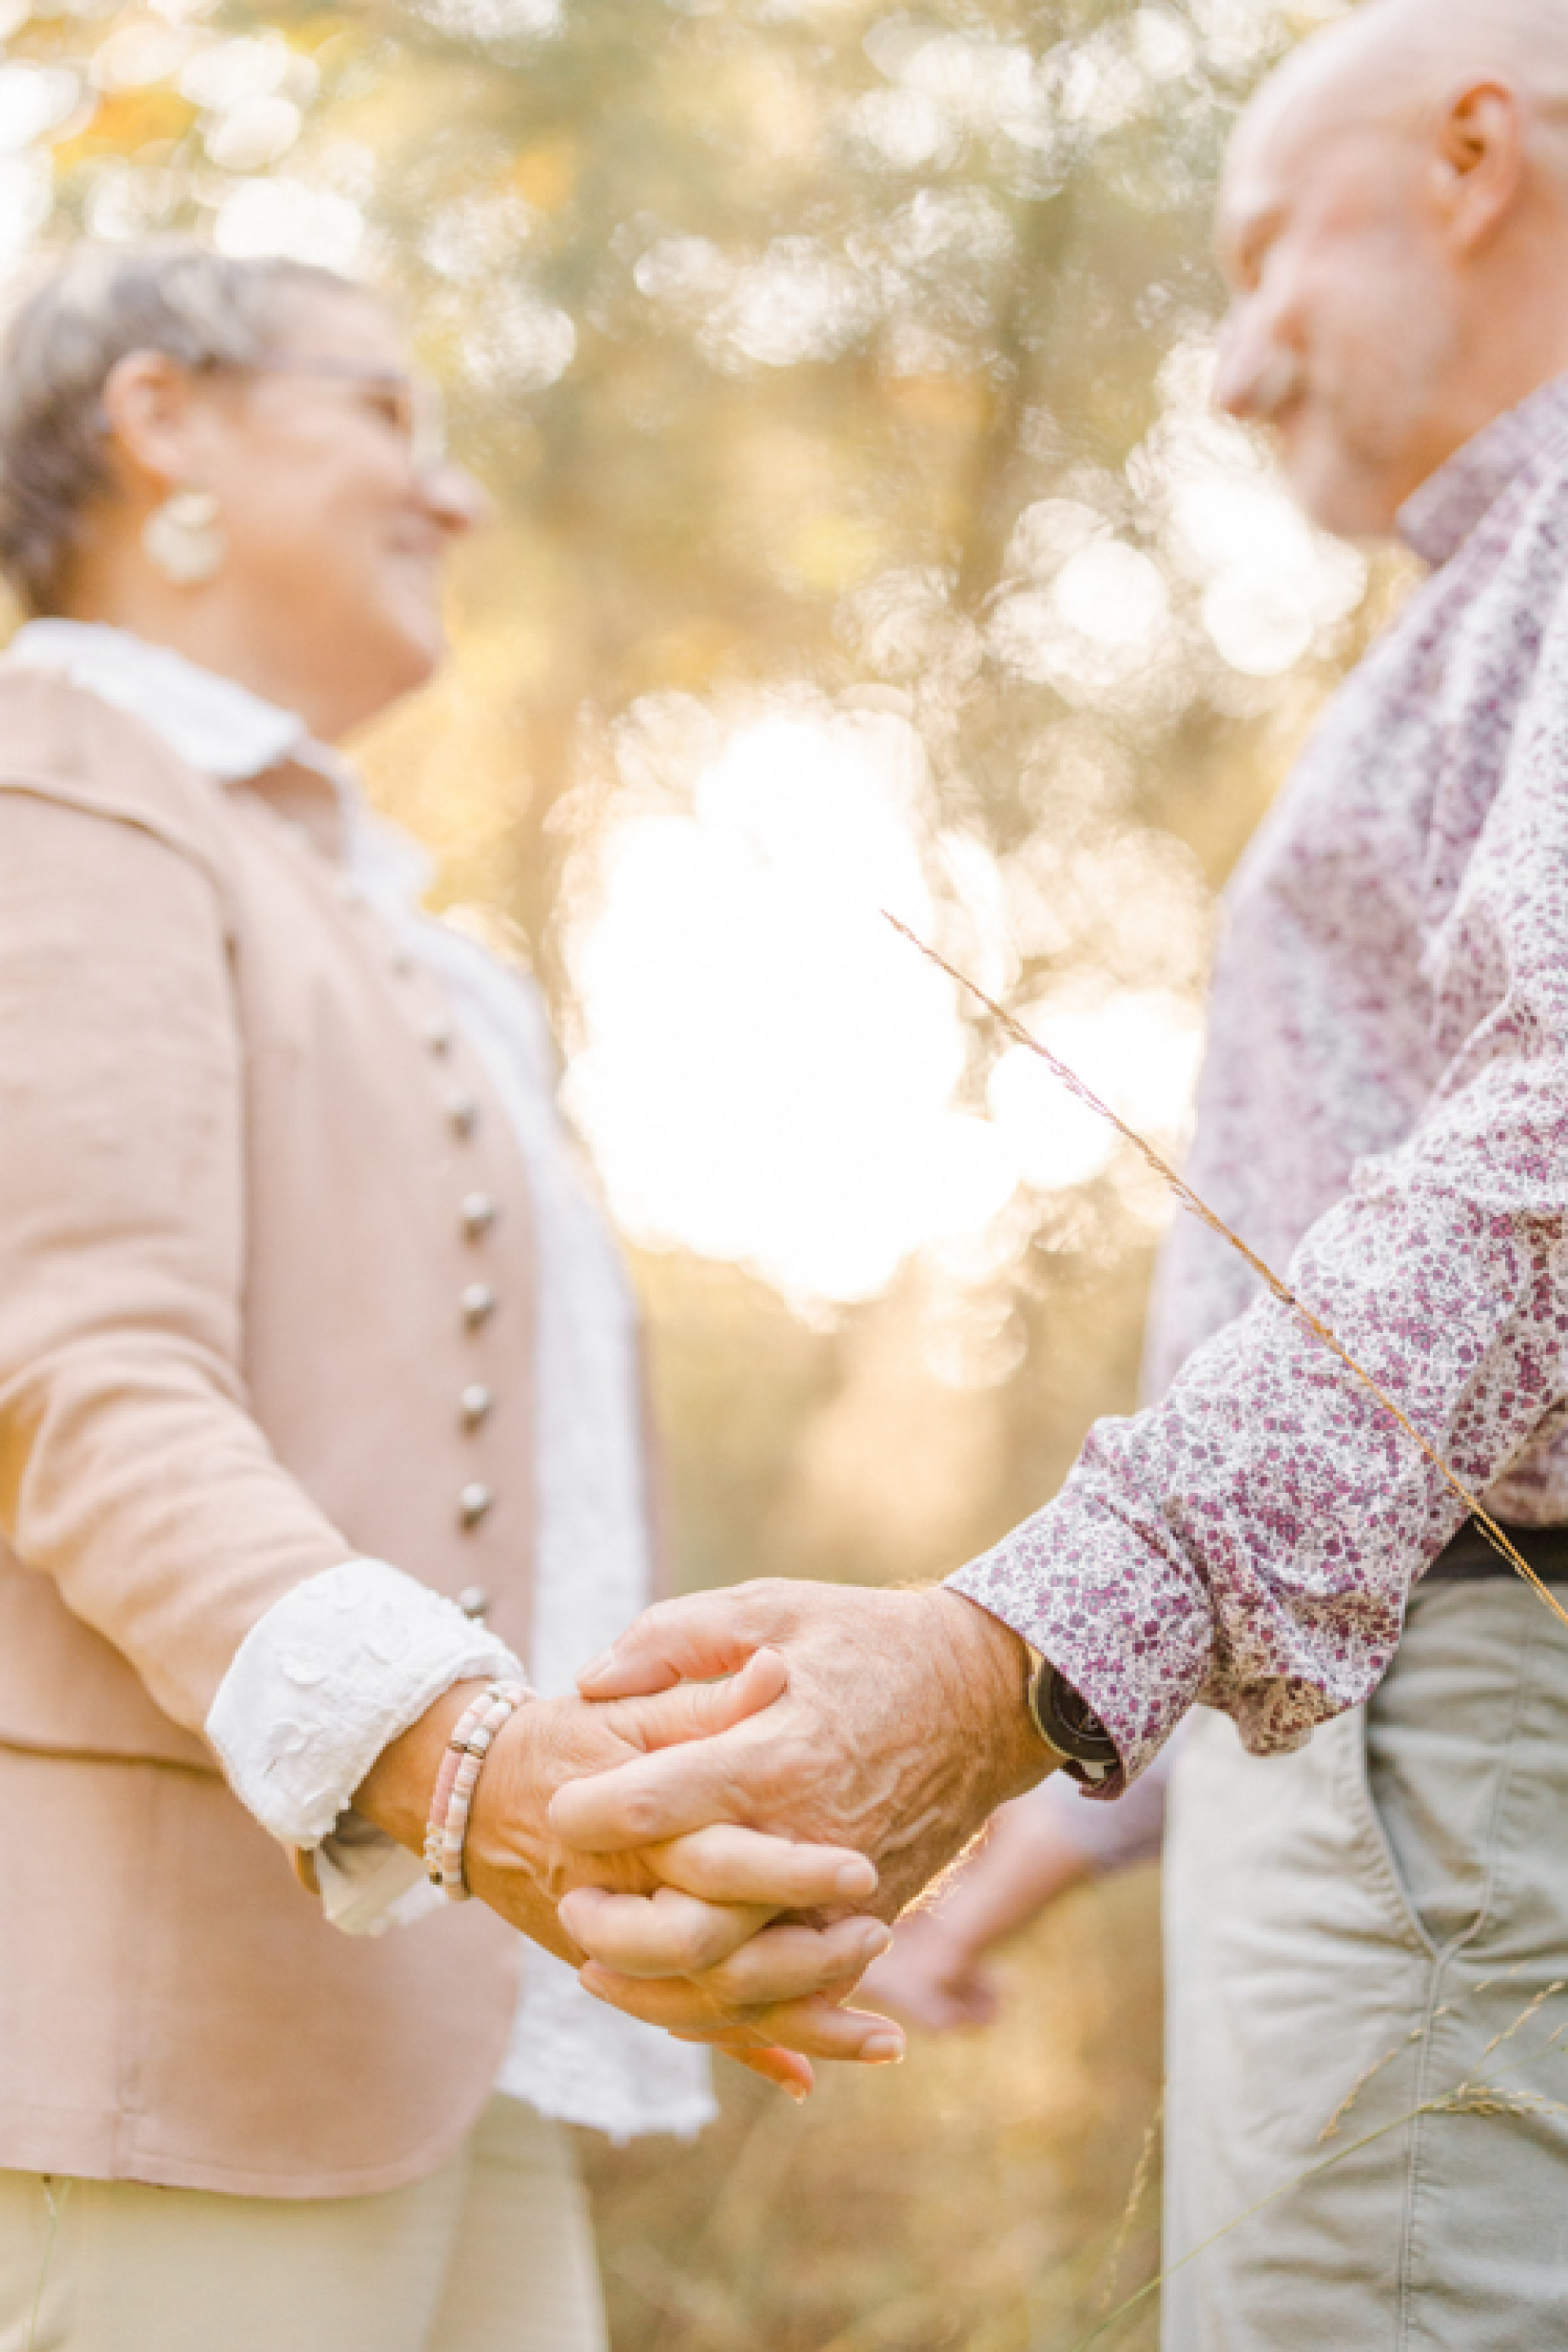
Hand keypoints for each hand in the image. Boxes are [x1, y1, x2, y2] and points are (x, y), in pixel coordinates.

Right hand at [355, 1654, 891, 2092]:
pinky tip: (810, 2078)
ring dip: (797, 2020)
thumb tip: (780, 1671)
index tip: (863, 1866)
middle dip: (804, 1956)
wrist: (473, 1796)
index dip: (791, 1869)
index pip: (717, 1857)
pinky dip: (749, 2053)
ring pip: (709, 2006)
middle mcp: (626, 1893)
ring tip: (881, 2028)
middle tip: (881, 1933)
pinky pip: (689, 2026)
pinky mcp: (624, 1973)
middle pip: (718, 1948)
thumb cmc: (569, 1735)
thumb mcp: (634, 1704)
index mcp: (635, 1821)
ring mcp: (621, 1946)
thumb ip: (707, 1698)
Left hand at [546, 1580, 1052, 2051]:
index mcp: (774, 1755)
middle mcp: (808, 1839)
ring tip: (600, 1968)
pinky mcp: (873, 1920)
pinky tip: (680, 1999)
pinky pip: (793, 1991)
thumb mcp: (772, 1608)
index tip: (555, 1809)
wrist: (992, 1693)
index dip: (587, 1814)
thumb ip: (674, 1639)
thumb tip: (591, 1683)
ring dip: (658, 1990)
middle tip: (568, 1906)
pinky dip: (732, 2010)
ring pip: (738, 1982)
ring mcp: (846, 1894)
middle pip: (689, 1927)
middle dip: (613, 1930)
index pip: (653, 1806)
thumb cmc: (872, 1642)